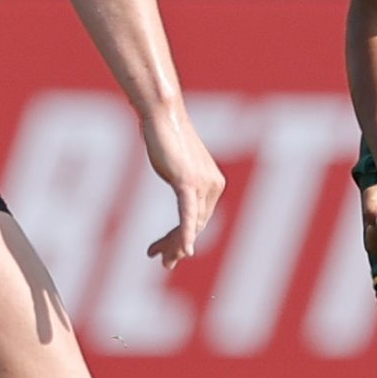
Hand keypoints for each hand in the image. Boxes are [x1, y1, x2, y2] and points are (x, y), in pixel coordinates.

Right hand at [140, 105, 225, 268]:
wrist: (164, 115)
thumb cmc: (167, 138)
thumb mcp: (177, 168)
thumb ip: (183, 186)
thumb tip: (179, 198)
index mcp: (214, 184)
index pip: (199, 220)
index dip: (183, 239)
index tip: (166, 251)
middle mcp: (213, 185)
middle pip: (196, 225)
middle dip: (178, 246)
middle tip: (164, 262)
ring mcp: (202, 183)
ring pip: (191, 223)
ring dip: (175, 244)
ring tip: (162, 259)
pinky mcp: (187, 180)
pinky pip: (187, 212)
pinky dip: (186, 232)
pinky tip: (185, 249)